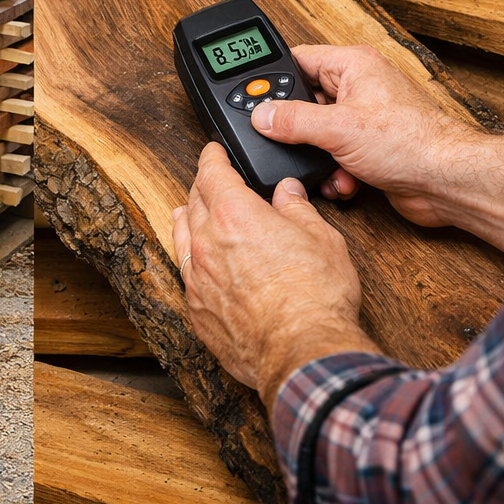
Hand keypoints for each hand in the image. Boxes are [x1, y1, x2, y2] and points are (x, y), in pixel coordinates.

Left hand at [173, 143, 379, 409]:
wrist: (302, 351)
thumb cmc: (317, 296)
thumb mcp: (322, 238)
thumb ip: (298, 209)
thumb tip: (288, 193)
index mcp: (234, 214)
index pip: (212, 173)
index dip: (213, 157)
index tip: (213, 152)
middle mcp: (206, 241)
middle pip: (193, 202)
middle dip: (202, 187)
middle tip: (211, 182)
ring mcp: (196, 276)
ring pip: (181, 236)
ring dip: (186, 219)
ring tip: (187, 212)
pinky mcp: (196, 309)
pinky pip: (186, 274)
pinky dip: (190, 260)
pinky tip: (197, 262)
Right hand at [249, 45, 479, 227]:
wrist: (448, 183)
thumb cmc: (412, 143)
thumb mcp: (337, 128)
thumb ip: (291, 121)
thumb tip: (261, 116)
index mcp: (352, 66)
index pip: (297, 60)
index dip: (272, 79)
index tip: (251, 98)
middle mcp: (359, 88)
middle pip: (304, 102)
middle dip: (296, 129)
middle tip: (284, 139)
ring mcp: (366, 118)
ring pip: (318, 133)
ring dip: (316, 156)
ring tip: (324, 164)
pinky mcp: (371, 147)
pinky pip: (335, 155)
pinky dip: (334, 171)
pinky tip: (343, 181)